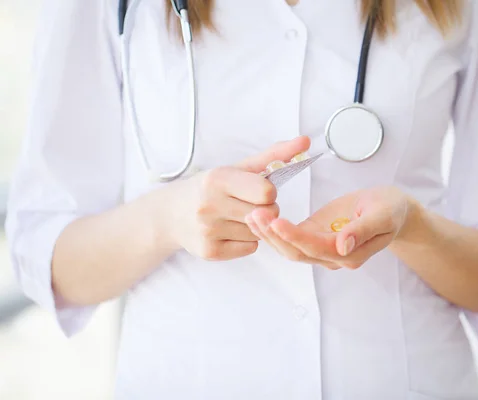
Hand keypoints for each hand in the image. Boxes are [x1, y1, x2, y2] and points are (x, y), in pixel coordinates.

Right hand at [161, 136, 310, 260]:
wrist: (170, 214)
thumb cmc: (210, 188)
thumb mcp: (238, 167)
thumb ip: (274, 155)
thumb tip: (306, 141)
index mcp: (218, 179)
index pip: (267, 192)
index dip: (268, 193)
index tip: (256, 191)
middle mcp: (210, 205)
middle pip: (267, 213)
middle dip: (265, 209)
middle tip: (246, 204)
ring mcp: (208, 230)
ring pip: (260, 233)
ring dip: (256, 226)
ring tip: (235, 217)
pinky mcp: (210, 251)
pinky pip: (250, 249)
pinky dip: (246, 242)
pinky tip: (229, 231)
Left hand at [247, 186, 416, 269]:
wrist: (392, 210)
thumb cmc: (390, 210)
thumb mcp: (383, 215)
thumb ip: (363, 231)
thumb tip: (342, 246)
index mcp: (350, 254)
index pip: (317, 248)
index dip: (295, 237)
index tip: (277, 222)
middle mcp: (333, 257)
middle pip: (297, 252)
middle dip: (274, 236)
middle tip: (255, 215)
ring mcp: (322, 249)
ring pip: (289, 248)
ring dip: (269, 234)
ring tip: (251, 215)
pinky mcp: (314, 236)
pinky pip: (290, 238)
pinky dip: (273, 230)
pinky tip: (258, 217)